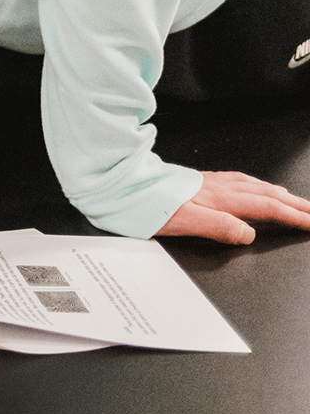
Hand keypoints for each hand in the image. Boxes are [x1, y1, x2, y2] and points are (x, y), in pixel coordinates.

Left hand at [158, 170, 309, 244]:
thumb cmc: (148, 206)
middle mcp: (218, 187)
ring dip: (278, 193)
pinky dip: (255, 184)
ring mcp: (209, 182)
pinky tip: (252, 186)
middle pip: (266, 194)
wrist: (122, 185)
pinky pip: (238, 180)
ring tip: (293, 200)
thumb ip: (220, 227)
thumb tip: (249, 233)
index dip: (293, 216)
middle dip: (294, 204)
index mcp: (220, 199)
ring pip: (254, 185)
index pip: (266, 208)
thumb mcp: (185, 223)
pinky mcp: (199, 181)